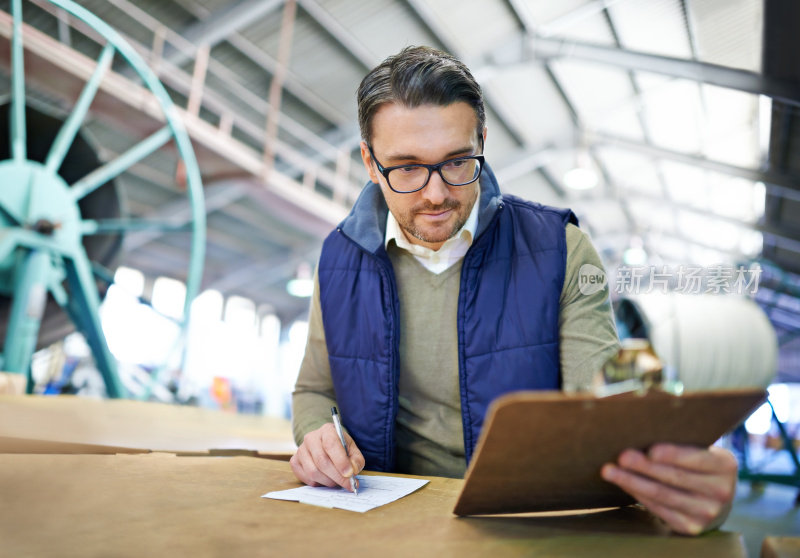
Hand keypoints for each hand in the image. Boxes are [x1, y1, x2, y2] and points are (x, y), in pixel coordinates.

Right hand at [290, 423, 364, 491]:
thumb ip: (356, 460)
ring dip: (328, 481)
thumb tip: (353, 471)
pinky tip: (325, 479)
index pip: (331, 445)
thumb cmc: (340, 448)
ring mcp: (300, 450)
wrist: (325, 445)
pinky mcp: (295, 461)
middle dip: (337, 476)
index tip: (350, 474)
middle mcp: (311, 438)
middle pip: (322, 461)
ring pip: (313, 471)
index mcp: (327, 430)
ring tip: (336, 481)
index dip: (341, 461)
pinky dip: (317, 483)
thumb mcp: (352, 450)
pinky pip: (305, 477)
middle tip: (348, 484)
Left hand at [601, 444, 736, 534]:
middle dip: (645, 466)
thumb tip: (643, 423)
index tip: (652, 450)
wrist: (713, 497)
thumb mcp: (700, 448)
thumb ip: (681, 439)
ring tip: (610, 471)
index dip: (674, 455)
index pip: (698, 459)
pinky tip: (623, 484)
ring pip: (663, 495)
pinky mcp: (690, 527)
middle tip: (622, 456)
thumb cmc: (697, 462)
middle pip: (676, 478)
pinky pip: (659, 509)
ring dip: (633, 482)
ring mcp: (707, 512)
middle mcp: (721, 492)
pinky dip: (638, 494)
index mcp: (726, 465)